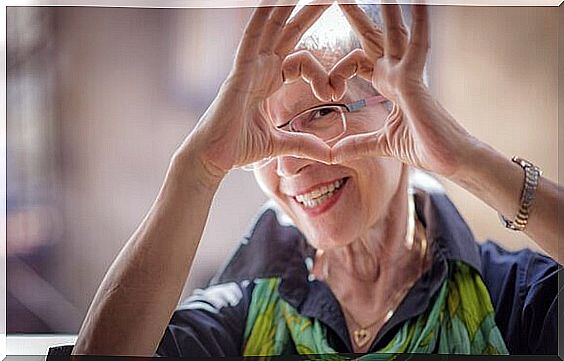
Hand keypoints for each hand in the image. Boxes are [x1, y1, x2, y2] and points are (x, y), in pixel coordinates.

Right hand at [179, 3, 333, 182]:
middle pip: (288, 33)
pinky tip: (273, 0)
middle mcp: (260, 69)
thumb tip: (330, 154)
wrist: (214, 158)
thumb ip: (305, 144)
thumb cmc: (238, 148)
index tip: (333, 93)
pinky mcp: (239, 73)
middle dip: (308, 13)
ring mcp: (249, 68)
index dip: (322, 73)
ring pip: (272, 28)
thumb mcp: (280, 144)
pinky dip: (261, 17)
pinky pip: (251, 38)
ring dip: (287, 6)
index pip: (301, 61)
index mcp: (269, 82)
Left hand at [330, 3, 476, 177]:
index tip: (328, 92)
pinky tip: (419, 1)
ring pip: (394, 33)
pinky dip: (419, 24)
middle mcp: (398, 74)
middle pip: (373, 38)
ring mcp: (408, 75)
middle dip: (356, 17)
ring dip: (387, 9)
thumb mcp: (380, 144)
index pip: (359, 61)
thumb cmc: (424, 147)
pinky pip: (417, 46)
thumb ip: (357, 144)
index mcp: (389, 85)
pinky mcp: (416, 81)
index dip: (340, 69)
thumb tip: (332, 154)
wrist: (448, 160)